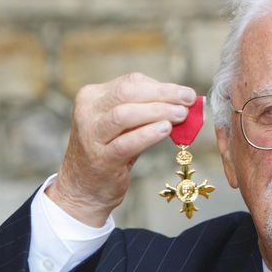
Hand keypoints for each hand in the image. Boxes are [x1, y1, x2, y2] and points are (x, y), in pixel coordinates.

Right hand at [47, 72, 196, 225]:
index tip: (186, 93)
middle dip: (163, 94)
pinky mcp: (100, 158)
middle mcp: (87, 112)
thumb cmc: (110, 151)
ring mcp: (91, 135)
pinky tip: (166, 130)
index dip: (162, 86)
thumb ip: (145, 111)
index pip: (130, 82)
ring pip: (125, 114)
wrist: (83, 188)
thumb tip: (183, 102)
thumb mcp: (123, 126)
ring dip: (158, 112)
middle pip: (127, 93)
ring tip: (181, 115)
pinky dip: (148, 134)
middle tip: (188, 100)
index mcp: (93, 96)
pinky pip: (126, 143)